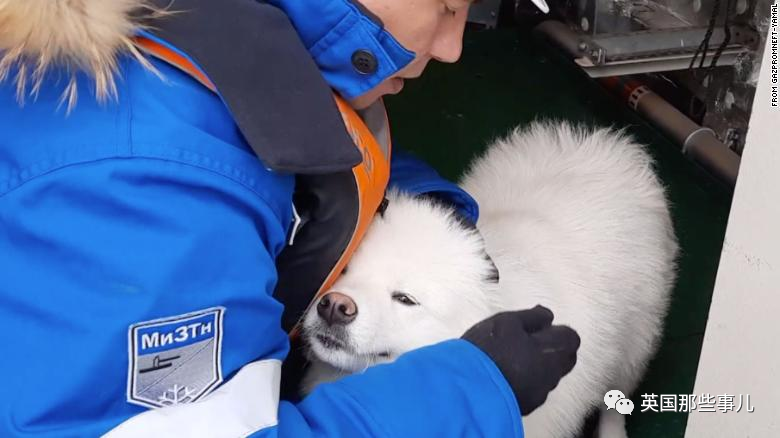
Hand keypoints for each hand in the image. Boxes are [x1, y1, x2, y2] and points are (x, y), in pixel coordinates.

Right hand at [462, 305, 579, 415]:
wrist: (468, 390)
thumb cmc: (488, 350)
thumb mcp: (506, 322)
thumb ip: (532, 317)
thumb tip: (548, 317)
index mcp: (551, 351)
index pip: (571, 338)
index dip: (558, 330)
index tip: (541, 328)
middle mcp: (552, 374)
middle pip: (566, 360)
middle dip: (554, 349)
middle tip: (531, 342)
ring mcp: (540, 393)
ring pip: (550, 375)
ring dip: (540, 365)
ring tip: (514, 358)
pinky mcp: (526, 407)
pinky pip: (534, 388)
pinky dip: (527, 380)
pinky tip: (507, 375)